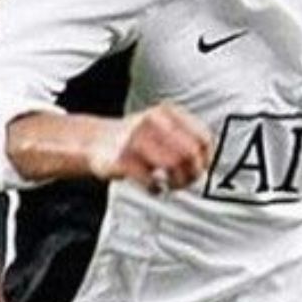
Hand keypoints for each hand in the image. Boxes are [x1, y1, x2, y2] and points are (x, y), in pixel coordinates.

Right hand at [89, 103, 211, 192]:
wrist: (95, 140)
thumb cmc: (136, 139)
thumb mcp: (162, 127)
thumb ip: (186, 140)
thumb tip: (206, 166)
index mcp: (167, 112)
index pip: (203, 139)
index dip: (205, 159)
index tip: (198, 170)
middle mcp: (153, 121)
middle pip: (190, 154)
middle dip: (191, 174)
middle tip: (182, 182)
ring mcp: (136, 138)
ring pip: (173, 166)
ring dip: (175, 183)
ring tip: (168, 185)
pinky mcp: (123, 158)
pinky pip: (151, 179)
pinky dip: (156, 189)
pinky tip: (153, 187)